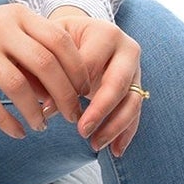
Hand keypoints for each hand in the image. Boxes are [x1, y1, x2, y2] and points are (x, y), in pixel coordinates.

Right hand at [0, 4, 89, 139]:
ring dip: (35, 112)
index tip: (84, 91)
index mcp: (18, 15)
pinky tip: (17, 133)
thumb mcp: (7, 32)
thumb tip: (65, 90)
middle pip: (45, 63)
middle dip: (65, 94)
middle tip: (73, 115)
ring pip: (18, 86)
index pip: (60, 40)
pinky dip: (7, 121)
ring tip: (42, 127)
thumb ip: (34, 53)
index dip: (77, 68)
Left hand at [51, 13, 144, 157]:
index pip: (89, 64)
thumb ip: (45, 71)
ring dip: (114, 126)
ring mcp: (136, 69)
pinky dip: (126, 133)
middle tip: (81, 131)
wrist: (82, 34)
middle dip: (100, 110)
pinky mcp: (138, 87)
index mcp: (104, 33)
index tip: (49, 110)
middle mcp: (127, 49)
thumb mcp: (49, 46)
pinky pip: (136, 113)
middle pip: (117, 82)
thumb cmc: (60, 41)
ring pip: (132, 101)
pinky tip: (114, 151)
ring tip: (94, 145)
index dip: (70, 88)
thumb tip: (46, 108)